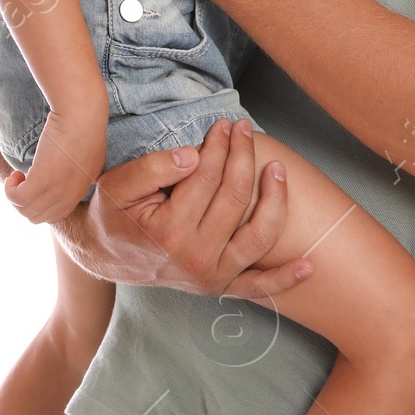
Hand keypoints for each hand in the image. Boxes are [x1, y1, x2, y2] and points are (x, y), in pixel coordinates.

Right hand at [5, 103, 108, 223]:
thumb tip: (80, 174)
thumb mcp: (91, 156)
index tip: (34, 184)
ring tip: (17, 175)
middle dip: (24, 202)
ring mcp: (57, 190)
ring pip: (25, 210)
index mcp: (80, 192)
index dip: (39, 204)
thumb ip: (84, 171)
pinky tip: (14, 174)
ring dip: (15, 195)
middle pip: (37, 217)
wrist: (83, 115)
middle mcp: (69, 196)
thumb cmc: (87, 127)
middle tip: (22, 180)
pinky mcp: (43, 179)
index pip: (54, 215)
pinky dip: (9, 189)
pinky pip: (18, 198)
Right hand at [56, 119, 312, 301]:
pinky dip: (285, 278)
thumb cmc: (114, 216)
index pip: (207, 177)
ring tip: (277, 168)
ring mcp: (212, 277)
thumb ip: (152, 168)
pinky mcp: (222, 288)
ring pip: (259, 235)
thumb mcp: (117, 186)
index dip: (219, 146)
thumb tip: (193, 155)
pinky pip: (259, 286)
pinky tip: (308, 265)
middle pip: (235, 197)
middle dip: (243, 156)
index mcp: (168, 232)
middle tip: (244, 130)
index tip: (223, 126)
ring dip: (276, 200)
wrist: (107, 257)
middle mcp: (195, 258)